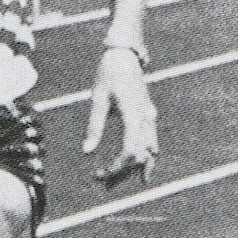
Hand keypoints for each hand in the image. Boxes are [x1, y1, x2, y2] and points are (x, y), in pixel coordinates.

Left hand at [82, 47, 157, 185]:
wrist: (125, 56)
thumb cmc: (108, 75)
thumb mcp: (98, 99)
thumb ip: (94, 126)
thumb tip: (87, 151)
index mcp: (134, 114)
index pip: (130, 151)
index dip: (117, 167)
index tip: (100, 174)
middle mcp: (146, 118)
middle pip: (140, 155)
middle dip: (122, 171)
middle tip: (101, 181)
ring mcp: (150, 117)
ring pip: (149, 151)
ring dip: (133, 168)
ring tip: (116, 181)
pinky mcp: (149, 115)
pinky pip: (151, 142)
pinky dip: (145, 158)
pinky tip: (139, 171)